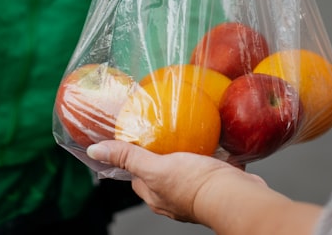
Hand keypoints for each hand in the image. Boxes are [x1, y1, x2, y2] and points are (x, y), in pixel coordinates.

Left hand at [87, 140, 266, 223]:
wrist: (235, 195)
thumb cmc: (195, 185)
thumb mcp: (155, 167)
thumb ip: (128, 157)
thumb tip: (96, 151)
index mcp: (157, 197)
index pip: (136, 177)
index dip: (133, 160)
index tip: (136, 141)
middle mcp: (175, 199)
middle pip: (161, 172)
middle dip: (161, 155)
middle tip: (163, 132)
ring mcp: (197, 192)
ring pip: (188, 169)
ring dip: (188, 153)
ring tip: (190, 132)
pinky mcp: (218, 184)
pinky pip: (211, 165)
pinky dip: (211, 152)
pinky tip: (214, 137)